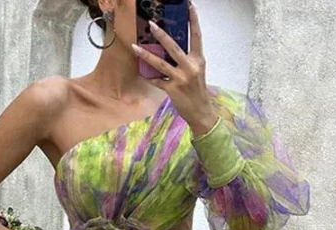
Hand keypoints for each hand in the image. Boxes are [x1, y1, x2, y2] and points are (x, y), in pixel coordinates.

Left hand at [131, 1, 217, 135]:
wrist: (201, 112)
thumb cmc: (198, 91)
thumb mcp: (197, 72)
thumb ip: (187, 59)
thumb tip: (171, 48)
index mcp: (198, 60)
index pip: (197, 36)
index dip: (193, 20)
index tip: (189, 6)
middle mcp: (190, 67)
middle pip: (174, 47)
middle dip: (161, 35)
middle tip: (151, 24)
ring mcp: (181, 79)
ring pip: (161, 63)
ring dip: (146, 55)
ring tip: (135, 46)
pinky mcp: (173, 90)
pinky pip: (157, 81)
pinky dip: (150, 77)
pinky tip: (142, 72)